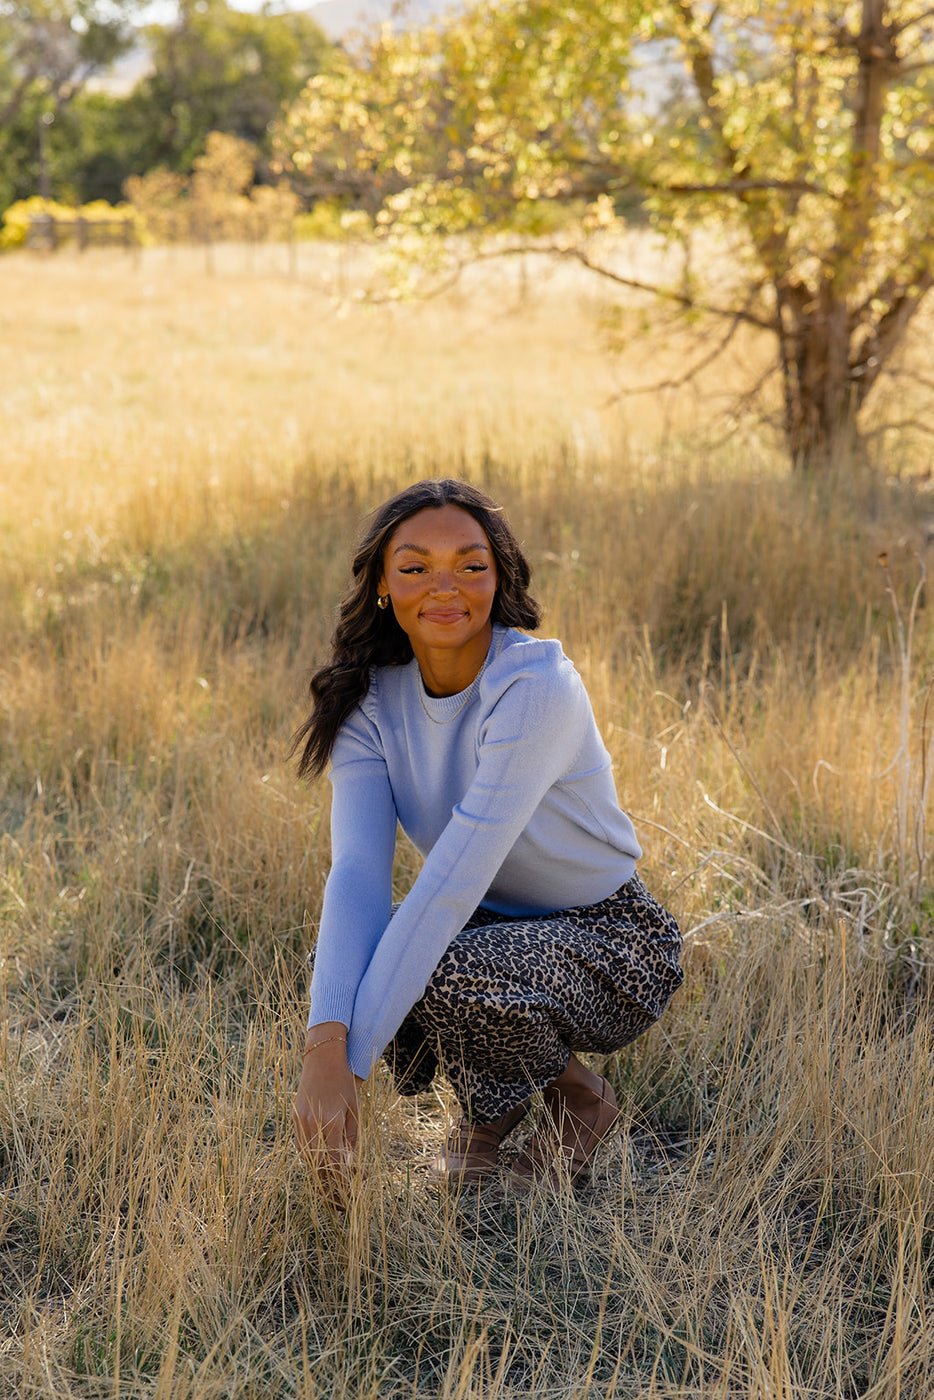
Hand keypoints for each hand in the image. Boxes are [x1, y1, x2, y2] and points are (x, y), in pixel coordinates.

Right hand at [292, 1024, 359, 1192]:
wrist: (322, 1060)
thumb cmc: (343, 1084)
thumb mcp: (354, 1110)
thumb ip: (351, 1139)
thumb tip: (351, 1166)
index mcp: (330, 1123)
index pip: (334, 1164)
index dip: (342, 1184)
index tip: (351, 1197)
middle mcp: (312, 1125)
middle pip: (317, 1168)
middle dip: (329, 1189)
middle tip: (341, 1205)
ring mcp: (300, 1123)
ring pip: (307, 1160)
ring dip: (319, 1178)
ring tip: (331, 1194)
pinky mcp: (294, 1120)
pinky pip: (302, 1148)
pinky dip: (311, 1161)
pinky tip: (321, 1170)